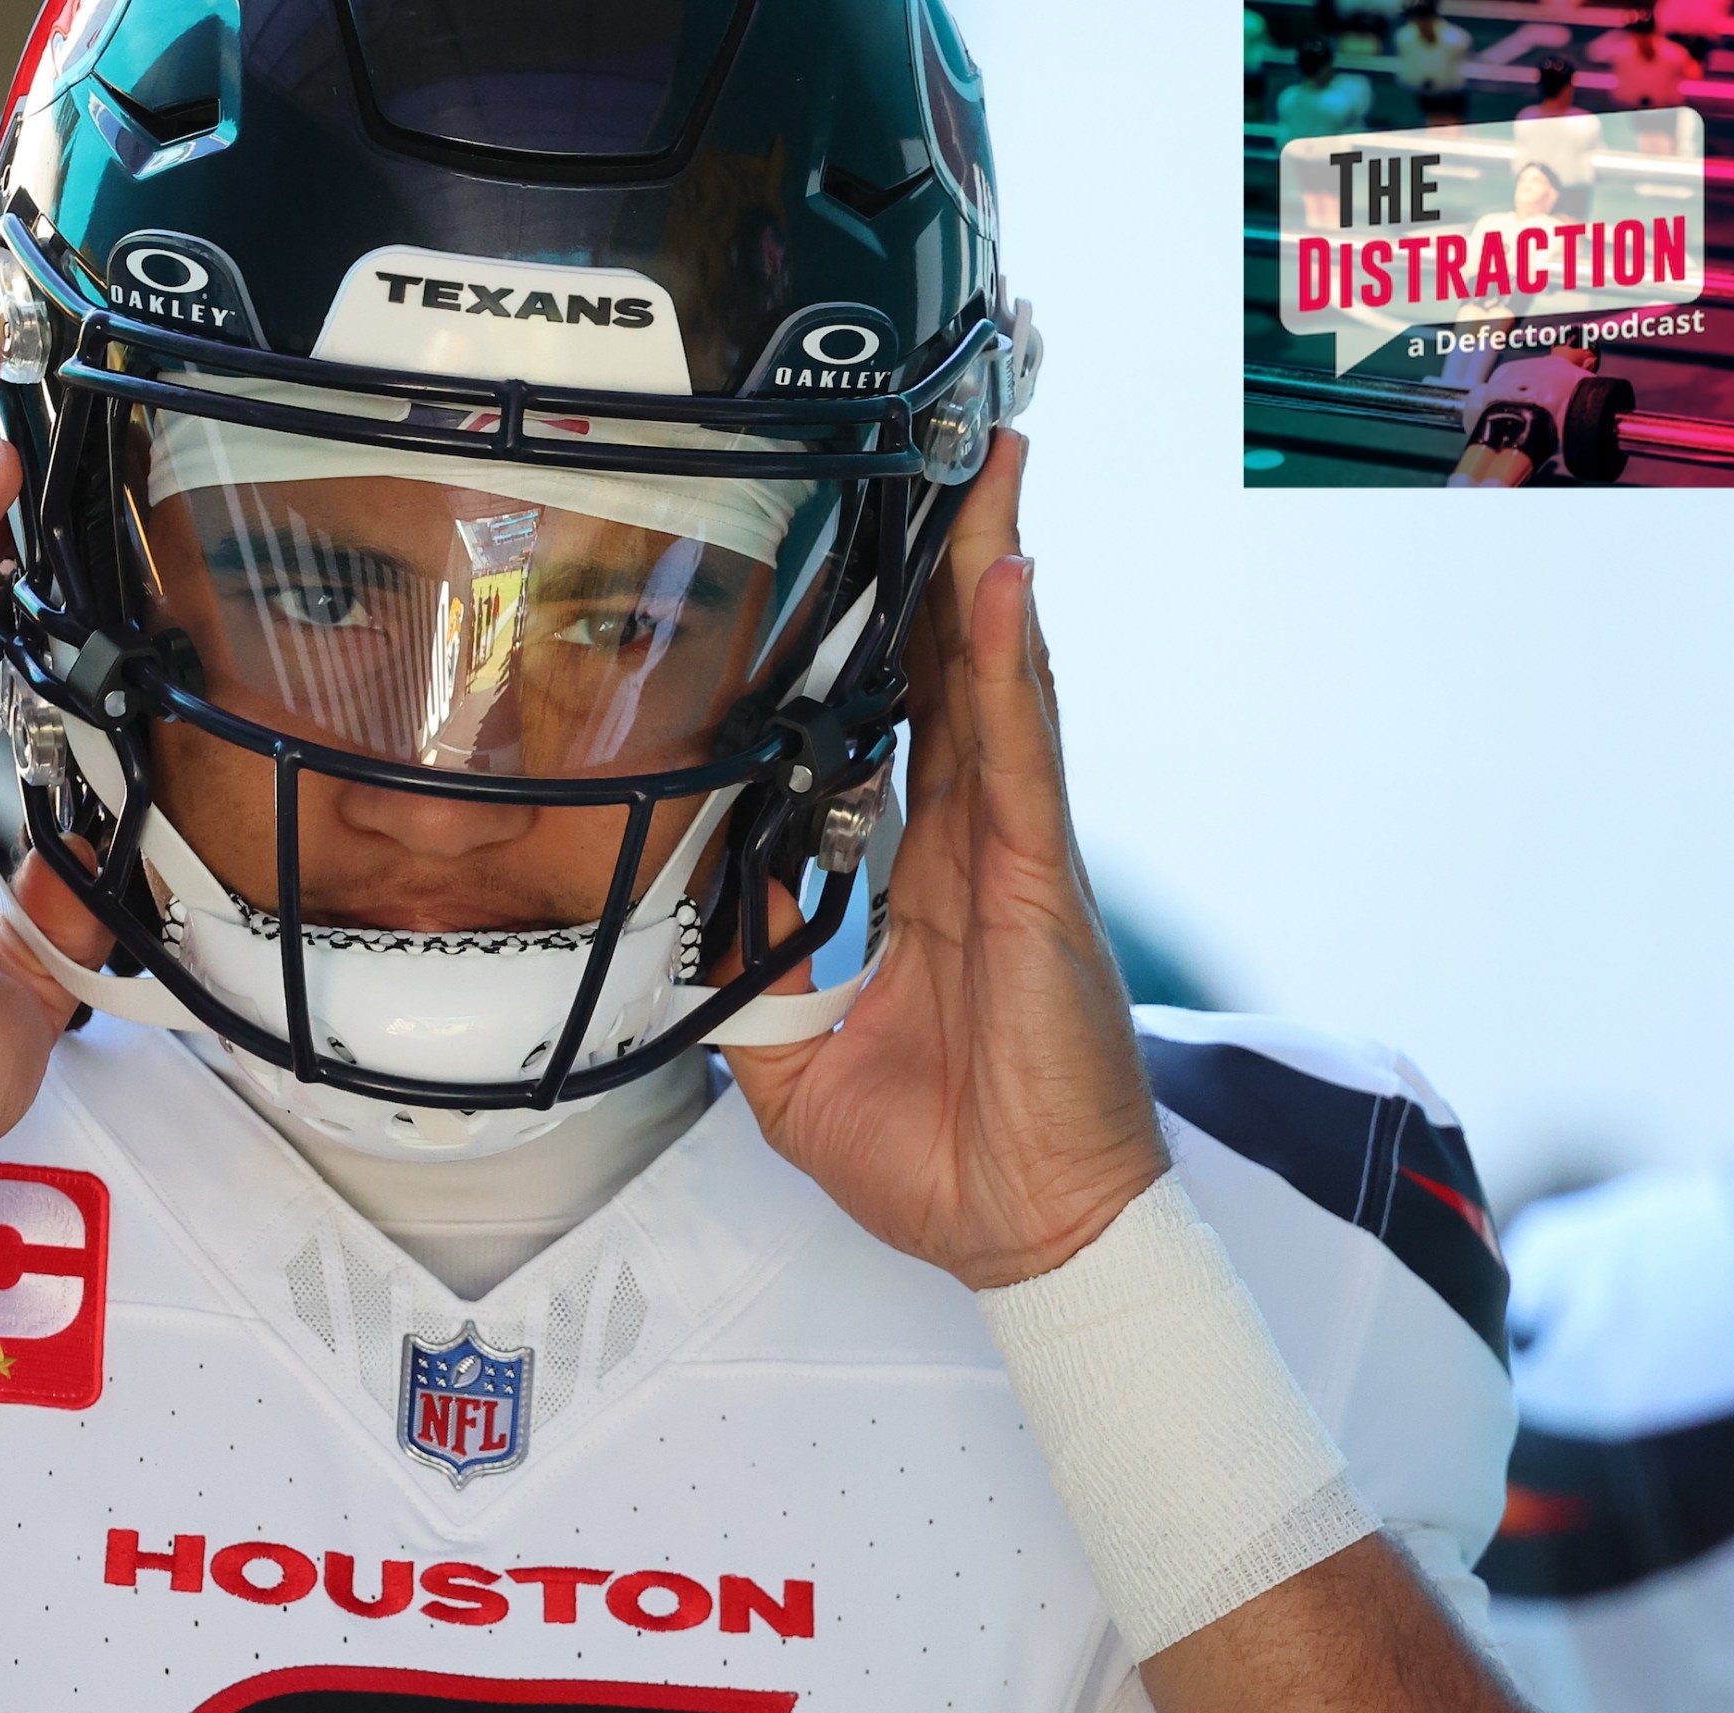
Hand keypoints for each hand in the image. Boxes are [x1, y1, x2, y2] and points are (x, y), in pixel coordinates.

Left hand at [720, 431, 1168, 1288]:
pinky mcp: (1041, 887)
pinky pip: (1021, 757)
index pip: (901, 728)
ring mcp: (1016, 858)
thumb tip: (697, 896)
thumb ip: (751, 967)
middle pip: (959, 673)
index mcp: (924, 878)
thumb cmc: (938, 1158)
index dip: (888, 638)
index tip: (862, 551)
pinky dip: (1008, 666)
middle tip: (943, 451)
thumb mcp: (792, 1058)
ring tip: (985, 465)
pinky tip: (999, 582)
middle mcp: (977, 848)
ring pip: (999, 683)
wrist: (1021, 1234)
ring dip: (987, 569)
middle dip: (949, 560)